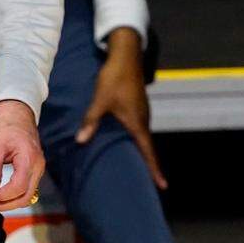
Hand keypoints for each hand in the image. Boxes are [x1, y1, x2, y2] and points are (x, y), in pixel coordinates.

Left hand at [0, 100, 44, 211]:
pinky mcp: (34, 168)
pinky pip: (27, 187)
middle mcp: (38, 167)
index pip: (18, 188)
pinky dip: (14, 194)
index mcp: (29, 160)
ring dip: (10, 201)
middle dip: (5, 204)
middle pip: (26, 197)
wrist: (17, 112)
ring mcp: (38, 168)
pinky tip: (0, 192)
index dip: (1, 196)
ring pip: (28, 195)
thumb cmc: (4, 126)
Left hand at [77, 27, 166, 188]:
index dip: (154, 169)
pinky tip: (125, 140)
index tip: (163, 186)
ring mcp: (142, 112)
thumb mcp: (100, 100)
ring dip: (140, 150)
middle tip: (149, 183)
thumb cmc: (114, 78)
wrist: (126, 57)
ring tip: (138, 167)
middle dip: (147, 164)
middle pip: (146, 146)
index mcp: (137, 122)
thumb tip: (80, 140)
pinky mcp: (138, 106)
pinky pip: (138, 127)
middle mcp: (143, 120)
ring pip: (141, 136)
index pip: (148, 151)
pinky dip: (135, 137)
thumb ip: (91, 121)